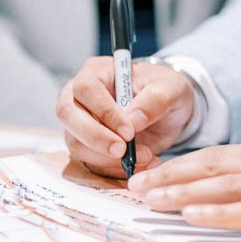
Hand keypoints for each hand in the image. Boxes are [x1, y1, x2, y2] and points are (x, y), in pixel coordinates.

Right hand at [56, 57, 195, 177]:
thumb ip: (156, 99)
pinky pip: (91, 163)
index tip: (129, 131)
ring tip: (145, 156)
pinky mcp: (88, 146)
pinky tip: (142, 164)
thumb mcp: (172, 87)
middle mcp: (83, 96)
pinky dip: (115, 170)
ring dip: (108, 158)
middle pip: (68, 114)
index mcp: (98, 71)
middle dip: (95, 137)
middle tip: (122, 151)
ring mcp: (82, 122)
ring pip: (76, 143)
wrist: (171, 111)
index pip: (86, 88)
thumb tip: (133, 120)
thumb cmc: (166, 89)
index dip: (104, 111)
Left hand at [127, 145, 240, 241]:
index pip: (218, 156)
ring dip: (184, 191)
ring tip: (151, 199)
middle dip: (171, 175)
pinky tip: (195, 214)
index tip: (149, 174)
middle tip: (134, 186)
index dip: (181, 164)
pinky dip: (220, 211)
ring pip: (224, 184)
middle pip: (212, 166)